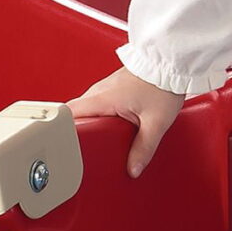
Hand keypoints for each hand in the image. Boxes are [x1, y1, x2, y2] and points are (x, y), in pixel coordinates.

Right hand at [69, 65, 186, 177]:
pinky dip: (101, 116)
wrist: (169, 62)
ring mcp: (105, 87)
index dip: (61, 131)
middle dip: (79, 132)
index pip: (67, 114)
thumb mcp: (156, 123)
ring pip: (88, 110)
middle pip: (76, 115)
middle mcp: (98, 91)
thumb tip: (134, 168)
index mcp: (102, 99)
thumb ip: (143, 148)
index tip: (63, 147)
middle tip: (85, 150)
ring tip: (99, 141)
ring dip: (92, 124)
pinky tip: (112, 126)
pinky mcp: (113, 86)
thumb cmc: (162, 85)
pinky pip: (98, 104)